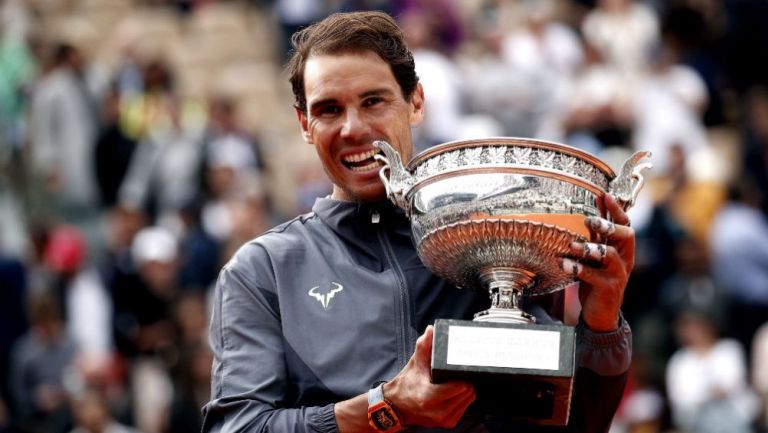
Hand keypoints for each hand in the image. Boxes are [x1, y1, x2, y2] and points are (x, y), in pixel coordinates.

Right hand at [384, 326, 475, 428]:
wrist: (397, 406)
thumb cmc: (407, 383)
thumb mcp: (415, 363)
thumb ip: (424, 345)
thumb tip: (431, 330)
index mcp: (429, 397)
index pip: (461, 387)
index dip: (461, 376)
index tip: (457, 369)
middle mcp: (438, 412)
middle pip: (468, 392)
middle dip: (464, 381)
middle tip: (456, 374)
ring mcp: (444, 419)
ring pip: (469, 399)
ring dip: (465, 390)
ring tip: (454, 382)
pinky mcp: (448, 423)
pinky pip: (465, 407)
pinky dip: (462, 399)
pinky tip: (453, 392)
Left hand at [563, 194, 634, 331]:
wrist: (601, 312)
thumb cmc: (598, 279)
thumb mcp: (598, 255)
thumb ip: (597, 235)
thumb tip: (594, 209)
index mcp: (623, 249)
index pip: (625, 224)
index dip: (616, 209)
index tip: (604, 195)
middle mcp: (624, 259)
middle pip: (626, 236)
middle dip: (608, 226)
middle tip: (589, 220)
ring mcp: (618, 274)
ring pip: (610, 255)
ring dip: (589, 248)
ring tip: (571, 245)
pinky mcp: (608, 288)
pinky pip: (594, 276)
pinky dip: (577, 268)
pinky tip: (564, 264)